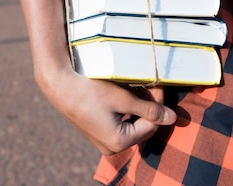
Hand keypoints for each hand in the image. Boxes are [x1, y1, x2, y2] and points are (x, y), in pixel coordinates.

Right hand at [38, 68, 176, 154]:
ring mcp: (102, 142)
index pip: (151, 124)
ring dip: (137, 107)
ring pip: (131, 124)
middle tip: (150, 84)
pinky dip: (125, 110)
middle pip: (141, 127)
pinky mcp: (96, 133)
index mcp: (119, 142)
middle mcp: (111, 147)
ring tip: (138, 86)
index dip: (158, 103)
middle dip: (147, 105)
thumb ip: (149, 109)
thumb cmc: (89, 90)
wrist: (59, 85)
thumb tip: (173, 119)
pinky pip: (118, 124)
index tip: (158, 84)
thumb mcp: (122, 98)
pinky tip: (124, 94)